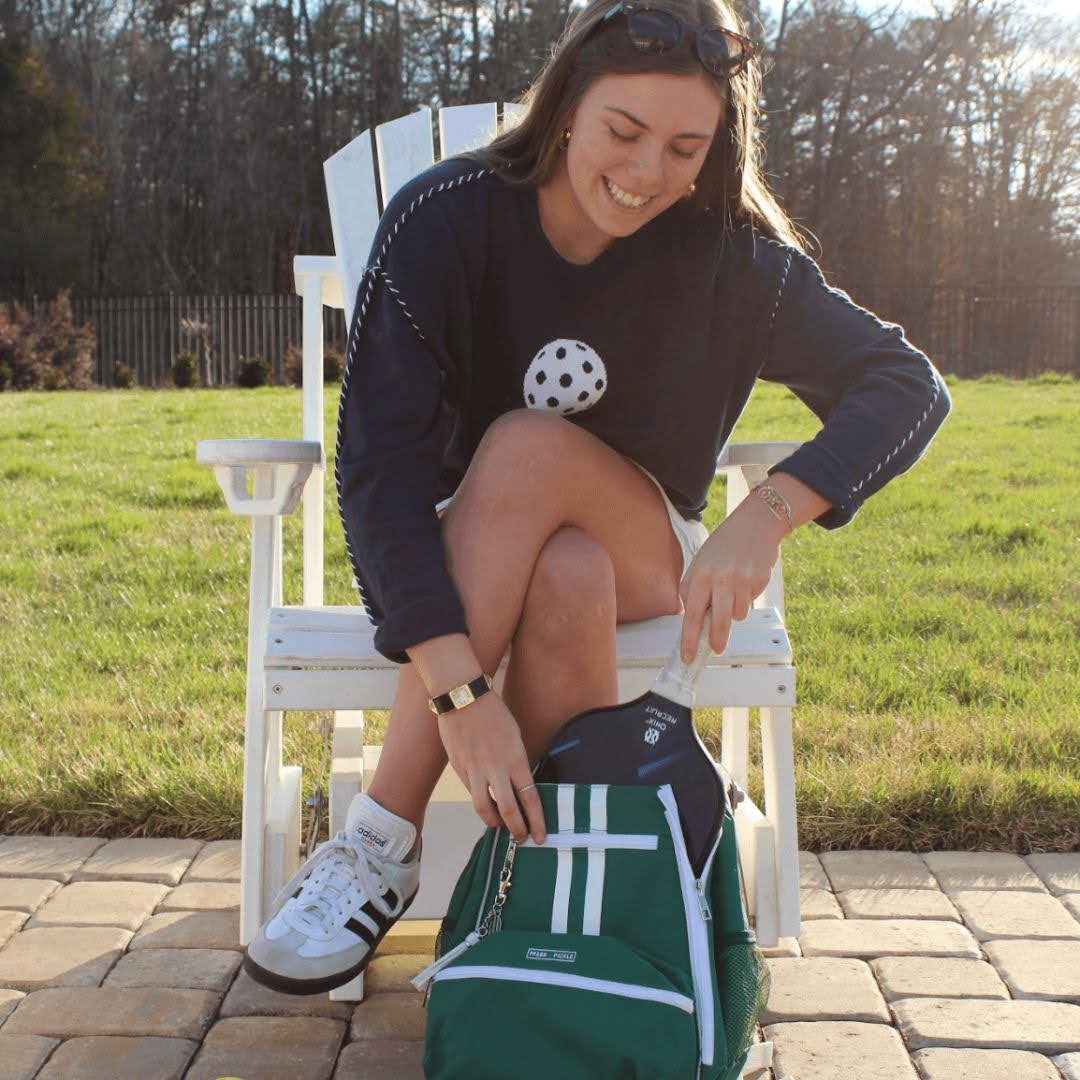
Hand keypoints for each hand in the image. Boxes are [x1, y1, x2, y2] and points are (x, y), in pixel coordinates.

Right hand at [437, 690, 546, 844]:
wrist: (464, 699)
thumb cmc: (494, 714)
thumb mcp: (515, 737)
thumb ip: (516, 762)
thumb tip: (518, 785)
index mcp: (516, 759)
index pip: (530, 799)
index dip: (536, 821)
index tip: (540, 837)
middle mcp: (496, 769)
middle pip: (509, 811)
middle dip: (517, 830)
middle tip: (521, 839)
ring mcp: (475, 771)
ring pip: (484, 809)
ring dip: (494, 823)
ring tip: (500, 826)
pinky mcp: (460, 769)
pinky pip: (472, 792)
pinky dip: (480, 801)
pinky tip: (486, 802)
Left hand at [678, 509, 780, 662]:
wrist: (754, 524)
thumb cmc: (723, 546)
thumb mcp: (700, 563)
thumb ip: (693, 589)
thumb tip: (691, 620)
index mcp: (698, 575)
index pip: (690, 615)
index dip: (688, 640)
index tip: (687, 657)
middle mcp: (718, 578)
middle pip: (716, 622)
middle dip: (716, 640)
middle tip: (716, 649)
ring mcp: (739, 580)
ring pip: (736, 616)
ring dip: (734, 612)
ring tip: (733, 591)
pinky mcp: (757, 581)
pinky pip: (749, 604)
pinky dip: (746, 599)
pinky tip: (745, 581)